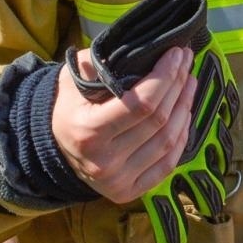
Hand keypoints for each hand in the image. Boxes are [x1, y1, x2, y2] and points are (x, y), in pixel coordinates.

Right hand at [51, 46, 196, 203]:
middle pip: (158, 120)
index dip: (165, 77)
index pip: (141, 104)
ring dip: (185, 107)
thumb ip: (102, 63)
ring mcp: (118, 181)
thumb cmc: (67, 105)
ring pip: (168, 141)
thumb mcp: (74, 77)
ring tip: (189, 82)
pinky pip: (168, 164)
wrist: (53, 146)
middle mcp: (104, 162)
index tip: (176, 54)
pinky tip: (185, 113)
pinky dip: (182, 136)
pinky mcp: (129, 192)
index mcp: (89, 131)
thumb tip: (143, 51)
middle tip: (186, 61)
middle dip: (177, 85)